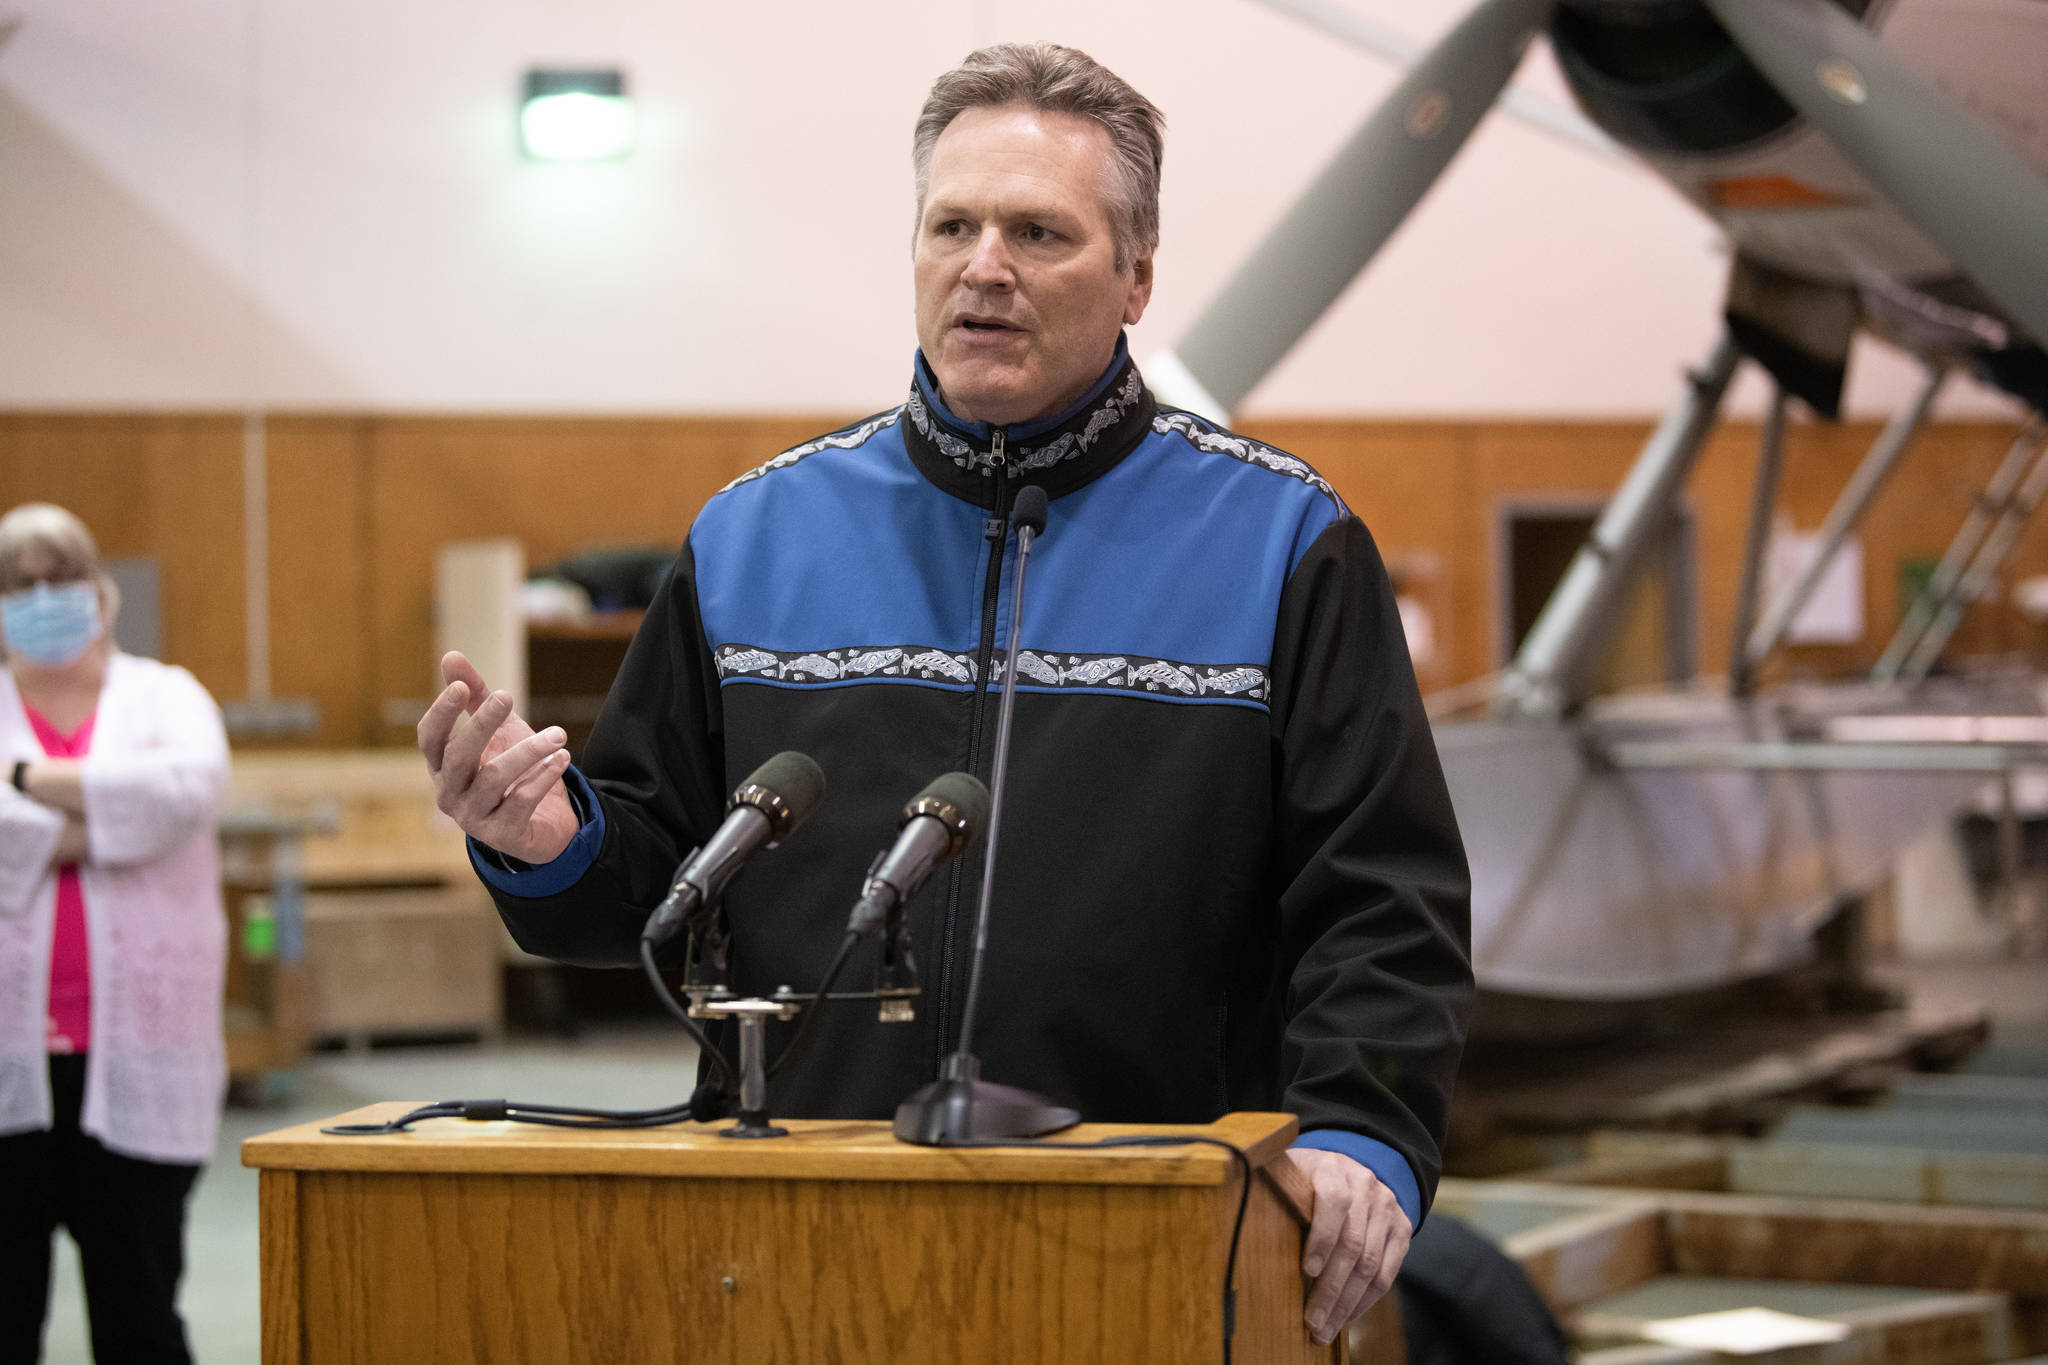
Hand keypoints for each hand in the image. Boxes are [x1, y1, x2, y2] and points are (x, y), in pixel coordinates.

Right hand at [418, 651, 578, 863]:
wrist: (543, 823)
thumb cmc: (513, 770)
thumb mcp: (498, 730)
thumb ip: (475, 696)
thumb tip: (450, 655)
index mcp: (443, 767)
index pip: (429, 738)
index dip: (441, 713)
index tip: (459, 686)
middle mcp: (450, 793)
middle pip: (458, 757)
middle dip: (482, 724)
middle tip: (508, 696)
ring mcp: (475, 818)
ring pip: (494, 778)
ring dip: (528, 751)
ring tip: (559, 733)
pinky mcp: (503, 835)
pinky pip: (522, 801)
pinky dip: (543, 777)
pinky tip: (562, 757)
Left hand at [1288, 1147, 1411, 1345]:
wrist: (1348, 1167)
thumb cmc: (1305, 1180)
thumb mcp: (1289, 1176)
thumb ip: (1278, 1198)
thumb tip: (1254, 1238)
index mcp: (1332, 1168)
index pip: (1334, 1201)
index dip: (1322, 1238)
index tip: (1308, 1270)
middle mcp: (1365, 1185)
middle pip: (1353, 1243)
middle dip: (1331, 1289)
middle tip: (1311, 1322)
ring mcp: (1387, 1207)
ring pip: (1371, 1265)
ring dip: (1346, 1304)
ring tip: (1325, 1329)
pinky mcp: (1401, 1229)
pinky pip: (1387, 1274)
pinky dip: (1365, 1301)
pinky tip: (1346, 1317)